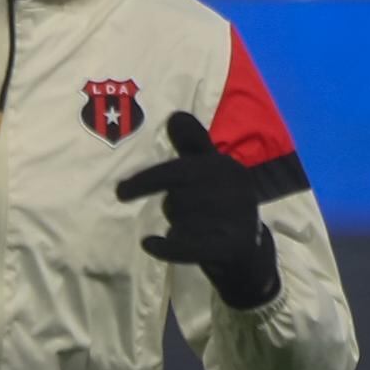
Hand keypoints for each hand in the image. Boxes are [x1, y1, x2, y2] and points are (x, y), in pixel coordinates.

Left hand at [114, 111, 279, 307]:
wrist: (249, 252)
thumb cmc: (221, 206)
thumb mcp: (209, 171)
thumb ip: (191, 145)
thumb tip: (174, 116)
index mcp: (226, 166)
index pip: (177, 171)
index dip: (146, 181)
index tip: (120, 193)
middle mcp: (234, 187)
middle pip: (176, 199)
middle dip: (172, 209)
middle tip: (182, 215)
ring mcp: (236, 217)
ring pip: (180, 222)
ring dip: (177, 228)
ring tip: (193, 230)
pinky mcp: (233, 245)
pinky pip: (189, 246)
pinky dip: (167, 248)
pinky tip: (150, 244)